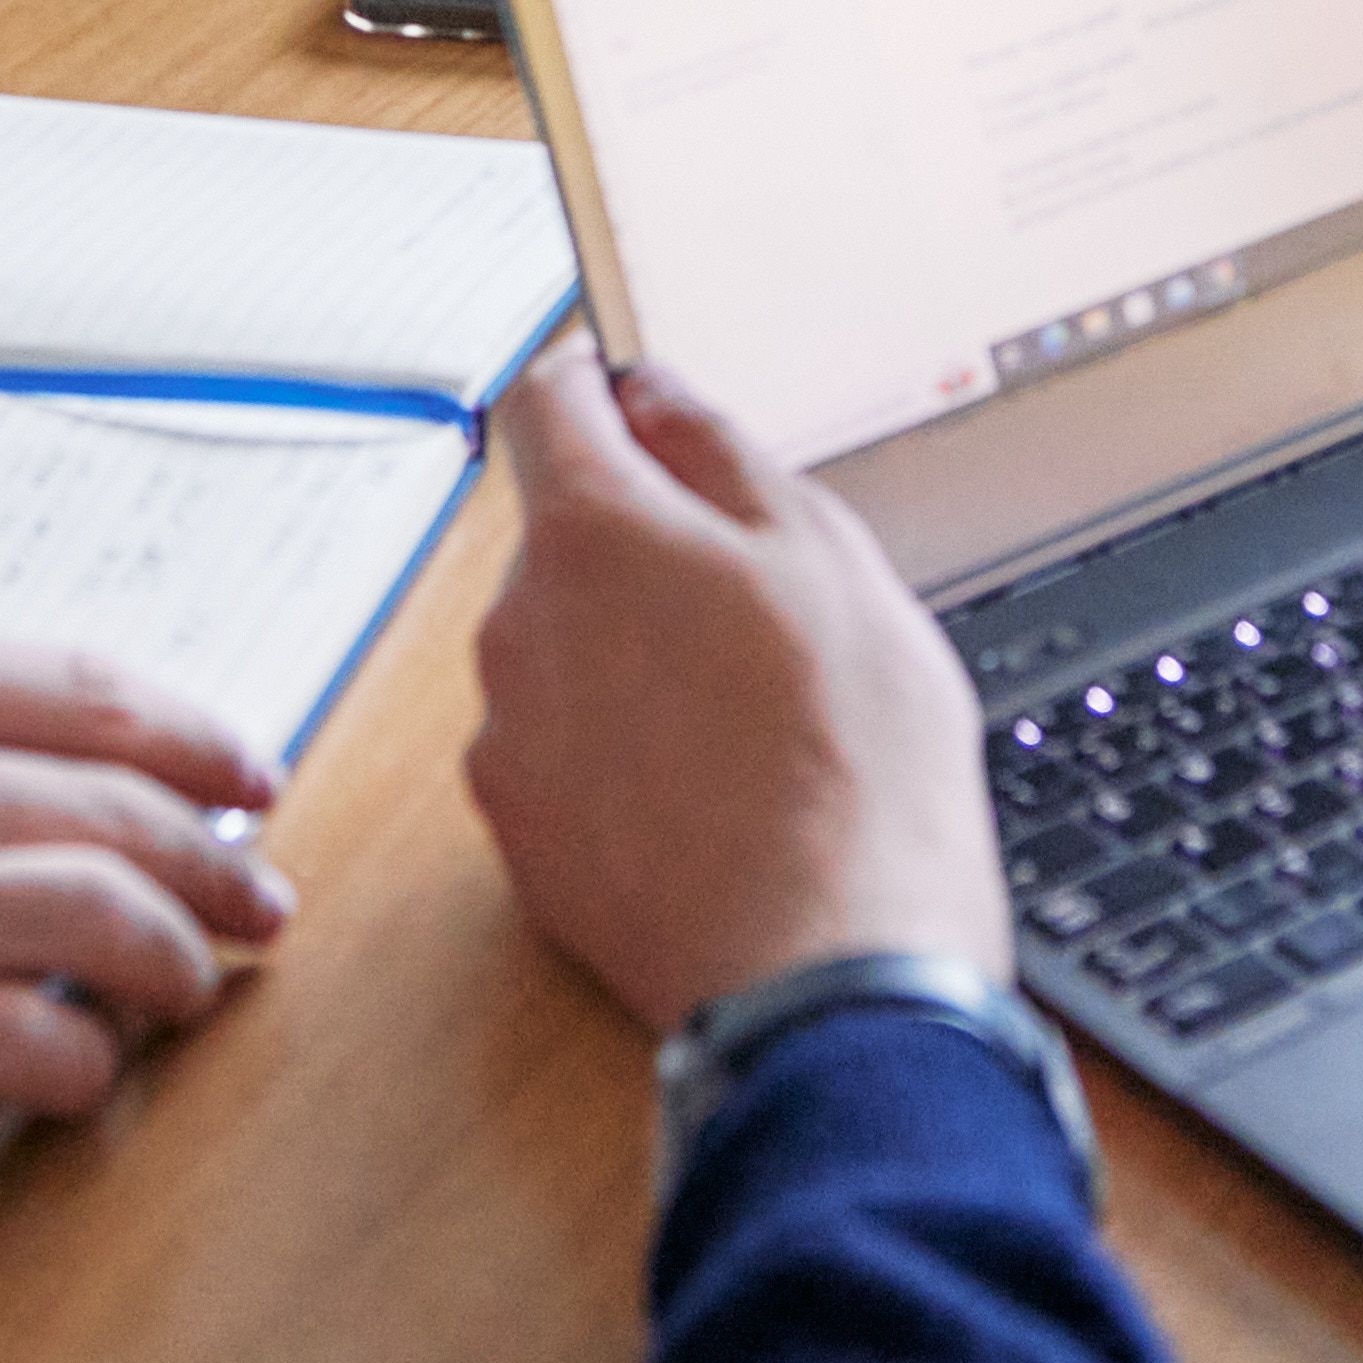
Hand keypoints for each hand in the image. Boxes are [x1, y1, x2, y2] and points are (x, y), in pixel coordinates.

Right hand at [0, 635, 292, 1171]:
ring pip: (106, 925)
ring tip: (190, 988)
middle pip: (121, 812)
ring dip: (178, 966)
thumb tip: (79, 786)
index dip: (199, 740)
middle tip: (260, 902)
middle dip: (218, 864)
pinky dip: (86, 1064)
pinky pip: (36, 1045)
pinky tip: (82, 1071)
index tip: (248, 778)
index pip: (93, 692)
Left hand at [467, 347, 1006, 1030]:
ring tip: (749, 723)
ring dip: (632, 657)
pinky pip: (560, 754)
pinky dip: (618, 755)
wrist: (828, 976)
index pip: (547, 404)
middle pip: (564, 538)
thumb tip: (657, 396)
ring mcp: (509, 744)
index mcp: (593, 535)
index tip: (639, 401)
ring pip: (563, 651)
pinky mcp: (521, 843)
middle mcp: (519, 629)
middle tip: (760, 606)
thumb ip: (723, 455)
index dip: (599, 385)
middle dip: (644, 548)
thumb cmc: (852, 767)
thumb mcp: (829, 560)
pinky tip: (710, 796)